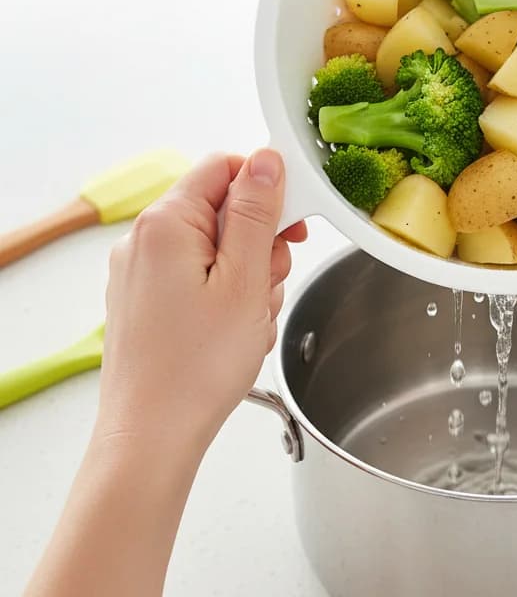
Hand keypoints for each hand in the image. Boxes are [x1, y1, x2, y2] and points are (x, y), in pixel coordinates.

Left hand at [97, 151, 306, 459]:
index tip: (293, 219)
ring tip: (249, 319)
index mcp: (165, 224)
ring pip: (217, 248)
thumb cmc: (195, 368)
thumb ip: (256, 212)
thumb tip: (265, 160)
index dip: (266, 187)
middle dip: (260, 243)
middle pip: (223, 210)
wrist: (152, 437)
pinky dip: (227, 297)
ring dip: (248, 277)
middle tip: (267, 284)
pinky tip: (233, 331)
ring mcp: (142, 273)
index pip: (224, 167)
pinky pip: (201, 278)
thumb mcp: (244, 279)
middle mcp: (144, 241)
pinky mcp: (147, 300)